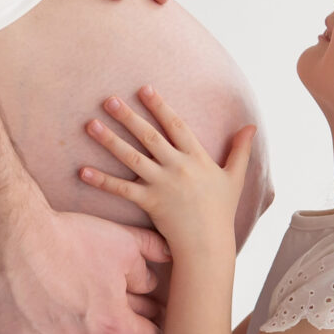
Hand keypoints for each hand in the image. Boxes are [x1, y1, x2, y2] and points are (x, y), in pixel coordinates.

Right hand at [0, 203, 170, 333]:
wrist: (8, 239)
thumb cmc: (67, 237)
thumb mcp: (120, 240)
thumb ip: (149, 255)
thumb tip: (167, 263)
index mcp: (112, 323)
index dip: (148, 327)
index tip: (143, 318)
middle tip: (114, 326)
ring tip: (81, 329)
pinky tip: (48, 329)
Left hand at [79, 86, 255, 258]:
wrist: (208, 244)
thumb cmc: (221, 211)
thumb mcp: (235, 177)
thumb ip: (241, 149)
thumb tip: (251, 125)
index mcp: (197, 157)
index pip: (176, 125)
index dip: (160, 106)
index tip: (144, 88)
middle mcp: (178, 167)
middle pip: (149, 136)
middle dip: (128, 116)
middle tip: (108, 99)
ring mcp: (162, 185)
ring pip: (131, 158)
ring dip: (109, 141)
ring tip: (90, 125)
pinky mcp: (149, 203)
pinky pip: (121, 189)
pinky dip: (102, 181)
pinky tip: (82, 170)